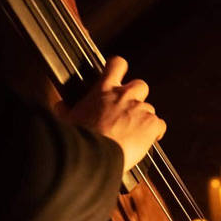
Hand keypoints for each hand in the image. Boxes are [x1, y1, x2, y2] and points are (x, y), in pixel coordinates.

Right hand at [65, 56, 165, 172]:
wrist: (94, 155)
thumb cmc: (80, 139)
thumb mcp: (67, 119)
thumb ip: (65, 110)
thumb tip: (61, 106)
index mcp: (103, 90)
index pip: (117, 65)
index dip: (120, 69)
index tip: (118, 77)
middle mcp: (124, 96)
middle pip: (140, 85)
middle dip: (138, 96)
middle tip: (129, 111)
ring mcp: (139, 109)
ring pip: (150, 108)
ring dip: (144, 118)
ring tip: (134, 133)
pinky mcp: (151, 125)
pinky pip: (160, 125)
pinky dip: (155, 132)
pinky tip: (148, 141)